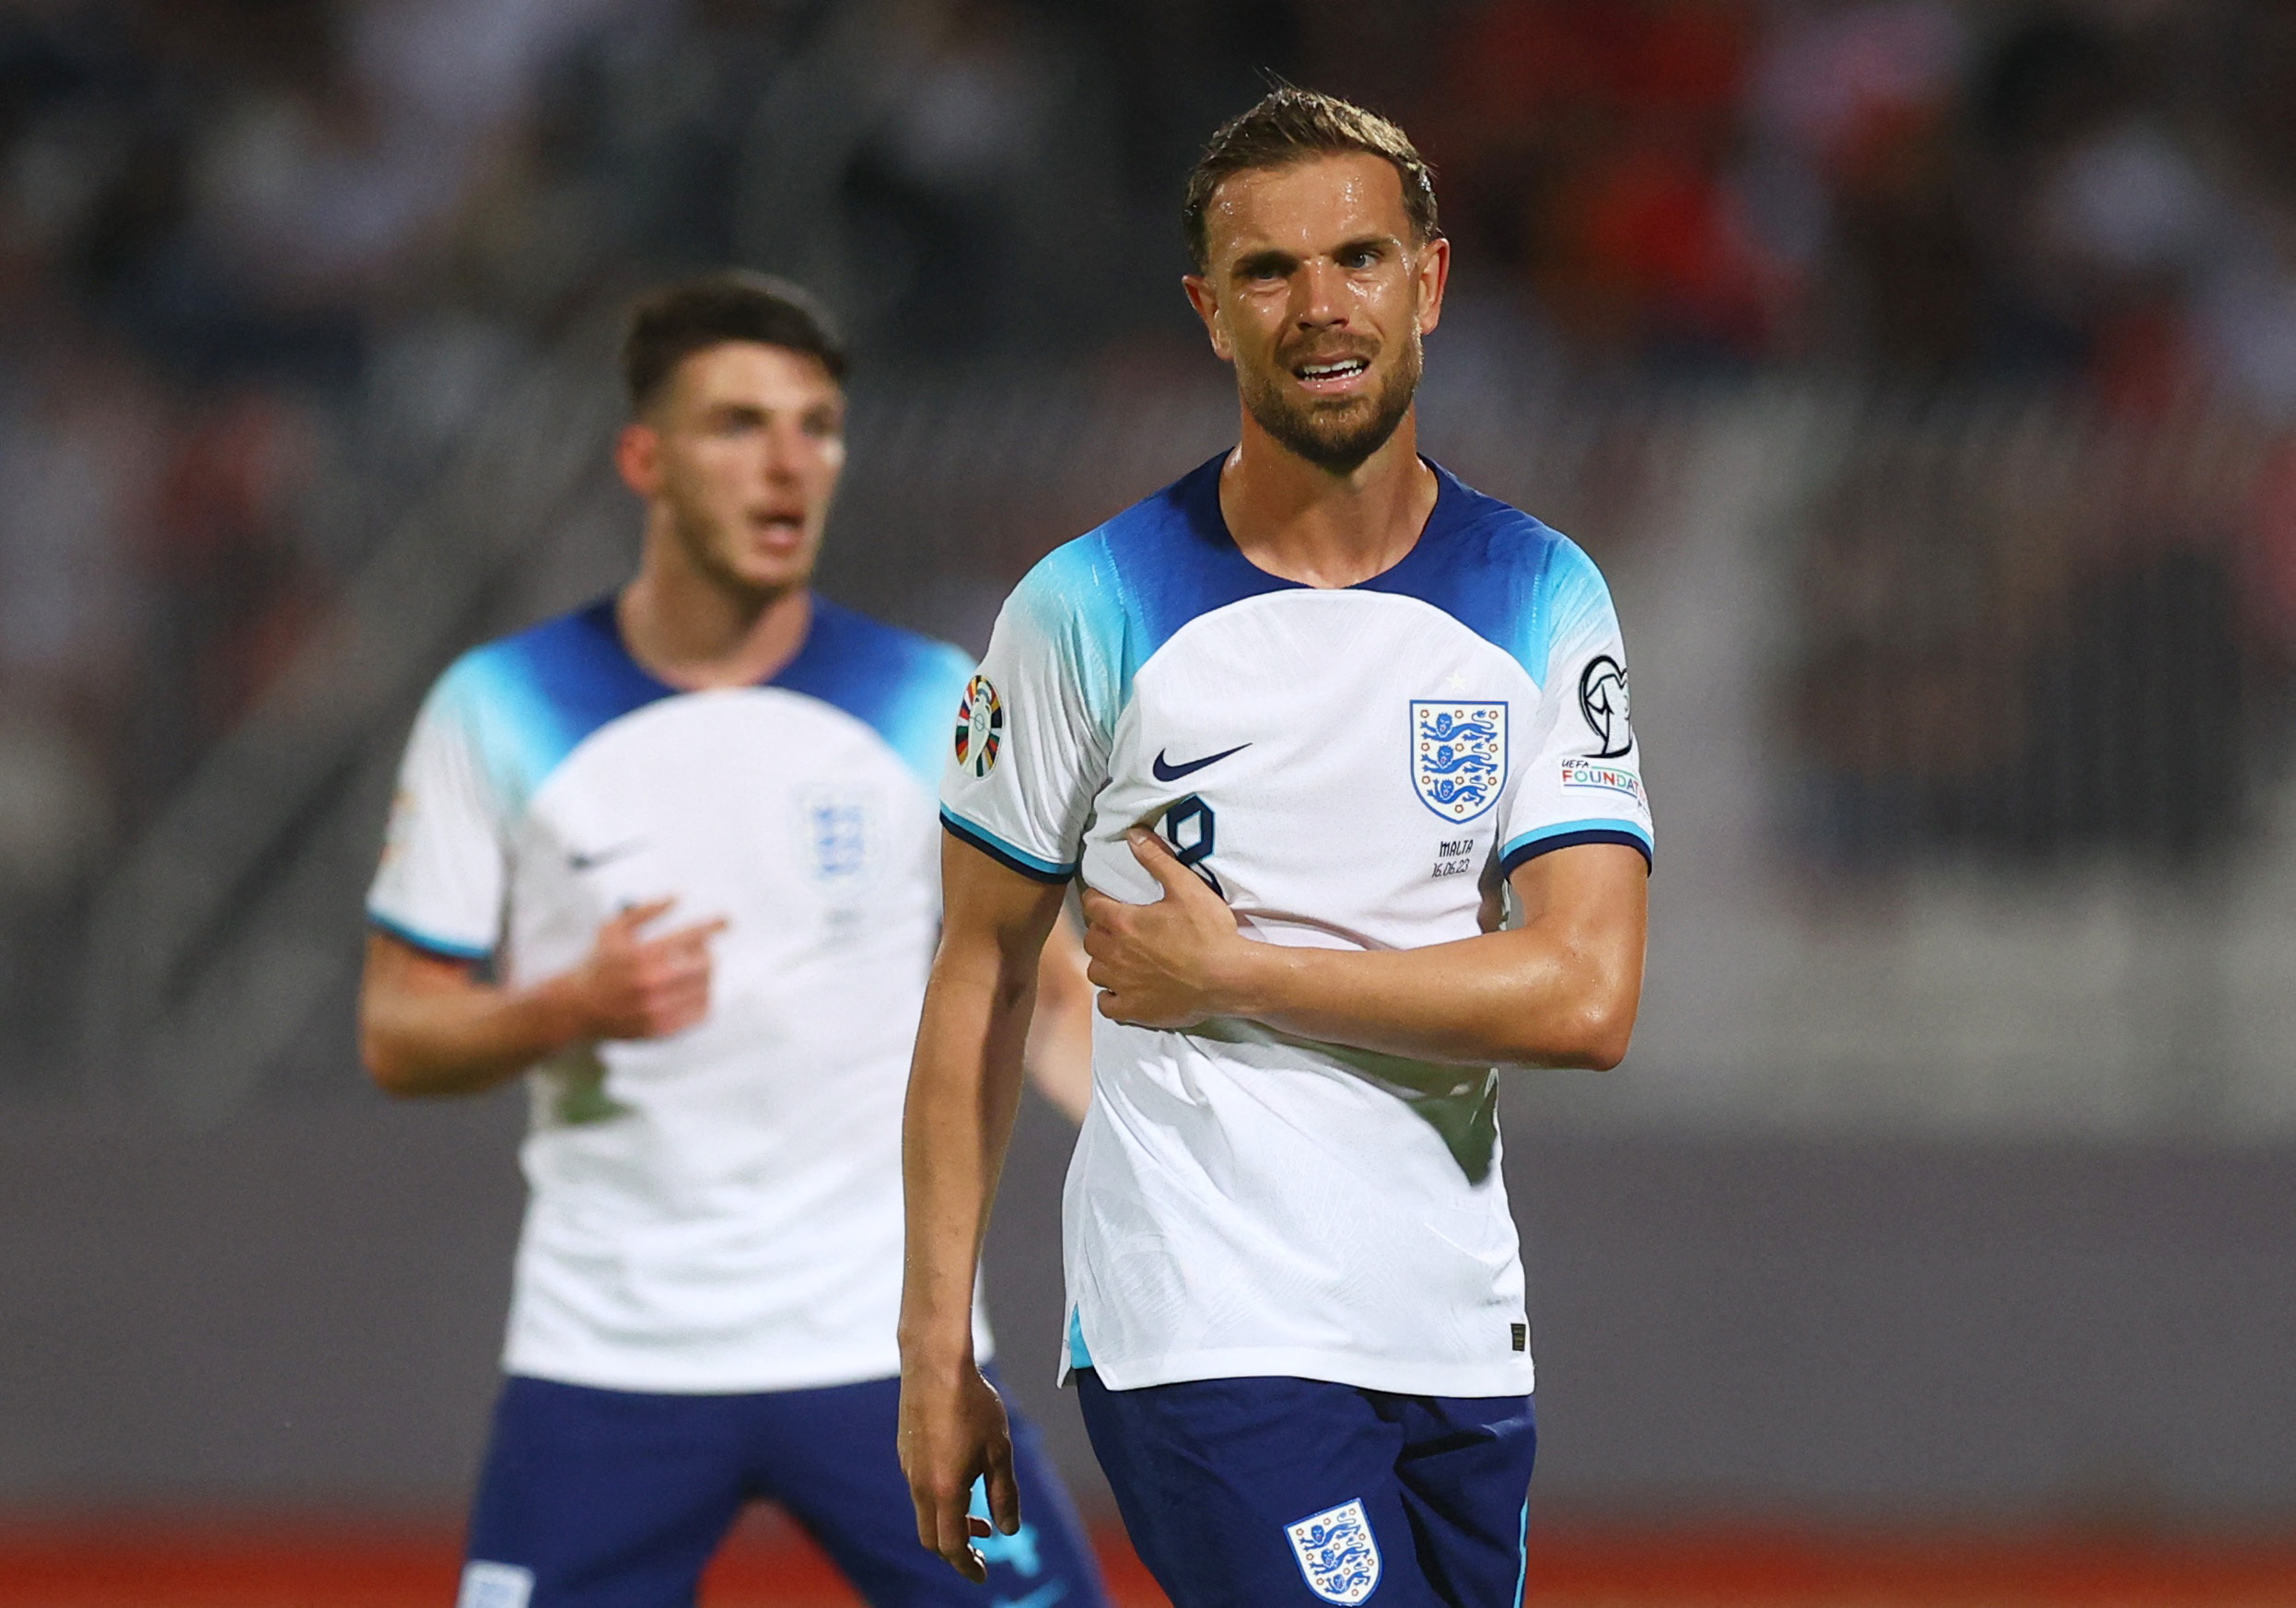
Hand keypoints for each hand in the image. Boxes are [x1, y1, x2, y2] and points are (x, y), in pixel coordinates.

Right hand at [556, 899, 727, 1041]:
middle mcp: (651, 984)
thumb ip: (646, 911)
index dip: (713, 926)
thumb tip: (677, 897)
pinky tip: (694, 992)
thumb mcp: (614, 928)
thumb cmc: (597, 965)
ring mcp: (658, 1010)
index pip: (691, 936)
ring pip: (705, 988)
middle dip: (707, 953)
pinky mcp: (662, 1030)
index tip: (726, 921)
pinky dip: (704, 999)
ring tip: (695, 971)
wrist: (577, 1008)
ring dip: (706, 976)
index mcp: (641, 956)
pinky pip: (700, 1014)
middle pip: (704, 964)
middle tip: (703, 951)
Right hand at [898, 1359, 1019, 1581]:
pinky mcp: (905, 1451)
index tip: (983, 1574)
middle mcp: (919, 1484)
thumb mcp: (1000, 1451)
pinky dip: (939, 1500)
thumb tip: (1009, 1530)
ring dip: (950, 1522)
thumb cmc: (973, 1404)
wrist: (935, 1362)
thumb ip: (1005, 1494)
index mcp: (944, 1490)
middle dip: (957, 1551)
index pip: (951, 1546)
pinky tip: (961, 1479)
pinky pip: (919, 1489)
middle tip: (982, 1550)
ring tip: (980, 1516)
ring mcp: (908, 1467)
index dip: (967, 1566)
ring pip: (924, 1512)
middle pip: (932, 1537)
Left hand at [1079, 828, 1252, 1029]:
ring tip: (1120, 958)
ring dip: (1104, 962)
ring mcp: (1122, 984)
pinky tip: (1122, 990)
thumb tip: (1134, 835)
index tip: (1103, 899)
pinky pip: (1106, 1004)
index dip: (1097, 899)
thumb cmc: (1209, 932)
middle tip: (1118, 929)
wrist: (1228, 977)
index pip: (1092, 906)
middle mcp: (1115, 954)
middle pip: (1091, 939)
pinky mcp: (1133, 1010)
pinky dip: (1110, 996)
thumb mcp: (1186, 887)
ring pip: (1095, 971)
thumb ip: (1157, 860)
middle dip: (1101, 931)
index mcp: (1123, 923)